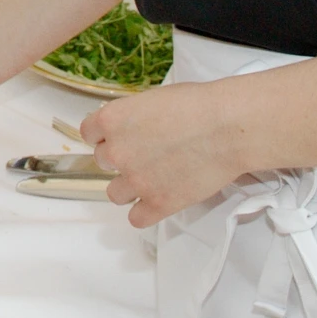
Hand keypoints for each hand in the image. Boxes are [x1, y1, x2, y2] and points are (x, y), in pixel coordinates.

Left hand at [79, 80, 244, 227]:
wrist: (228, 127)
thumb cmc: (198, 105)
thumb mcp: (153, 99)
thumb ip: (133, 117)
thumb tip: (132, 128)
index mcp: (112, 120)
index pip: (88, 133)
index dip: (104, 135)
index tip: (118, 137)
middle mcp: (116, 152)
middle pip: (102, 161)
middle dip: (121, 158)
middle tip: (146, 154)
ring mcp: (136, 181)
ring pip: (114, 193)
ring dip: (129, 187)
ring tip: (152, 178)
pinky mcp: (158, 204)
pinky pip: (136, 218)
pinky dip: (145, 212)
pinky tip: (158, 201)